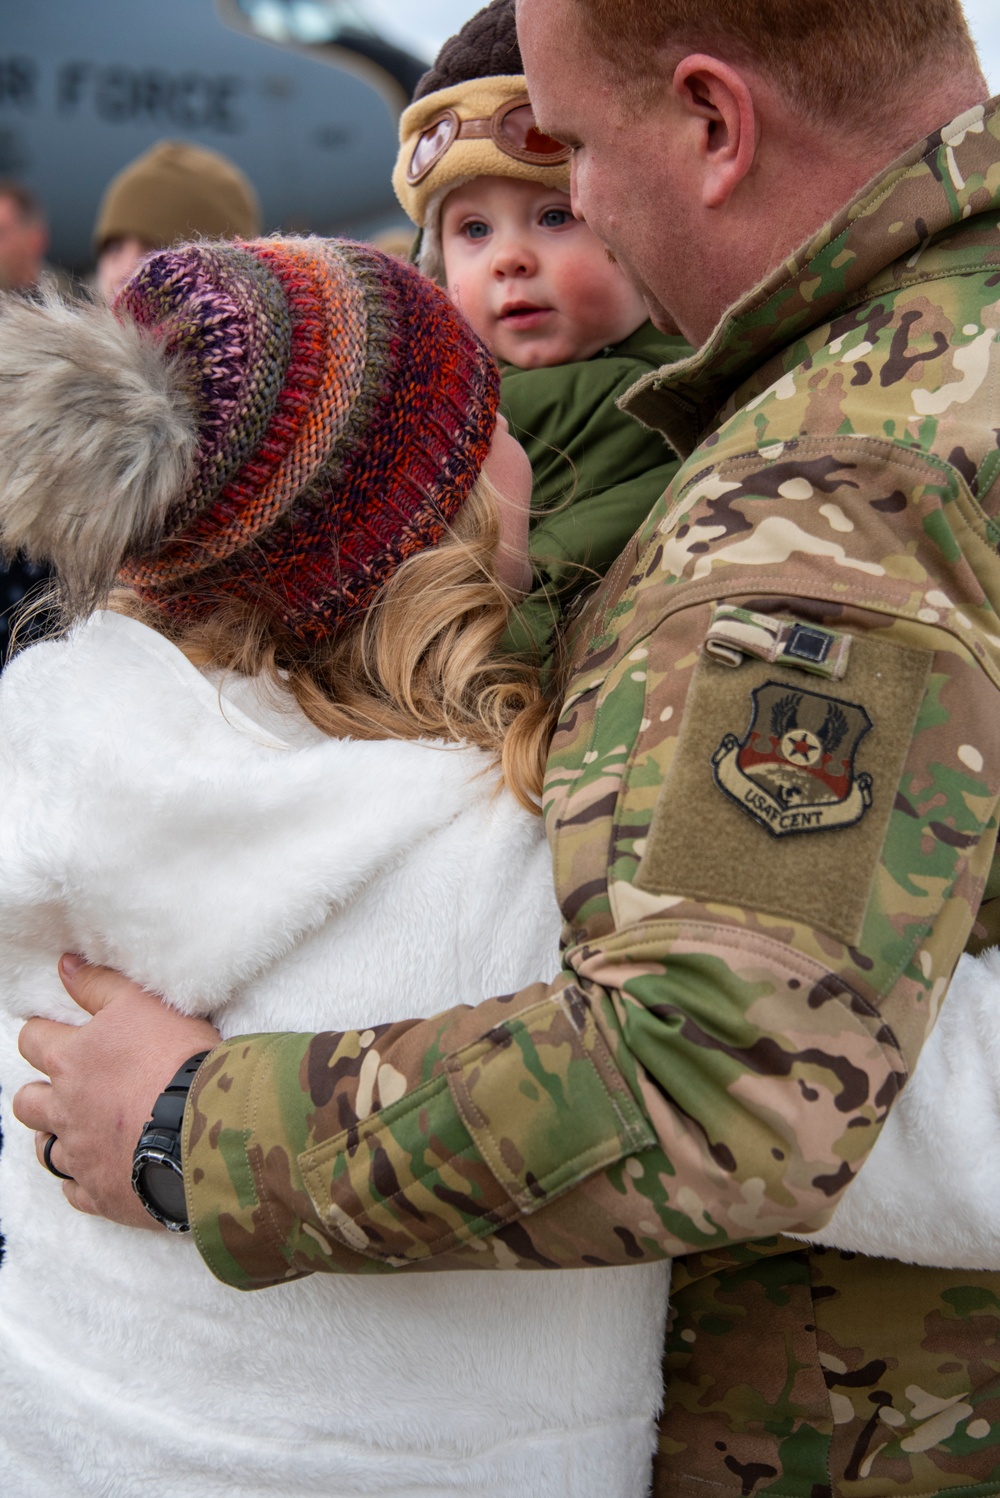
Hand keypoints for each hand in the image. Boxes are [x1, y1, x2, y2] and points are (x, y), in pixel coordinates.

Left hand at [13, 955, 220, 1228]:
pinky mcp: (101, 1193)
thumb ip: (100, 984)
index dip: (42, 1034)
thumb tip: (65, 965)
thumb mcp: (143, 1005)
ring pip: (44, 1149)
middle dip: (40, 1092)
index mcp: (72, 1061)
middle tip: (67, 1086)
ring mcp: (80, 1154)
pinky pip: (75, 1190)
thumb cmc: (177, 1059)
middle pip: (27, 1101)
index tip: (58, 1034)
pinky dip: (83, 1179)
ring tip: (77, 1129)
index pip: (33, 1040)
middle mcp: (65, 1109)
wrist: (206, 1127)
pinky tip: (102, 1169)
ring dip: (54, 1137)